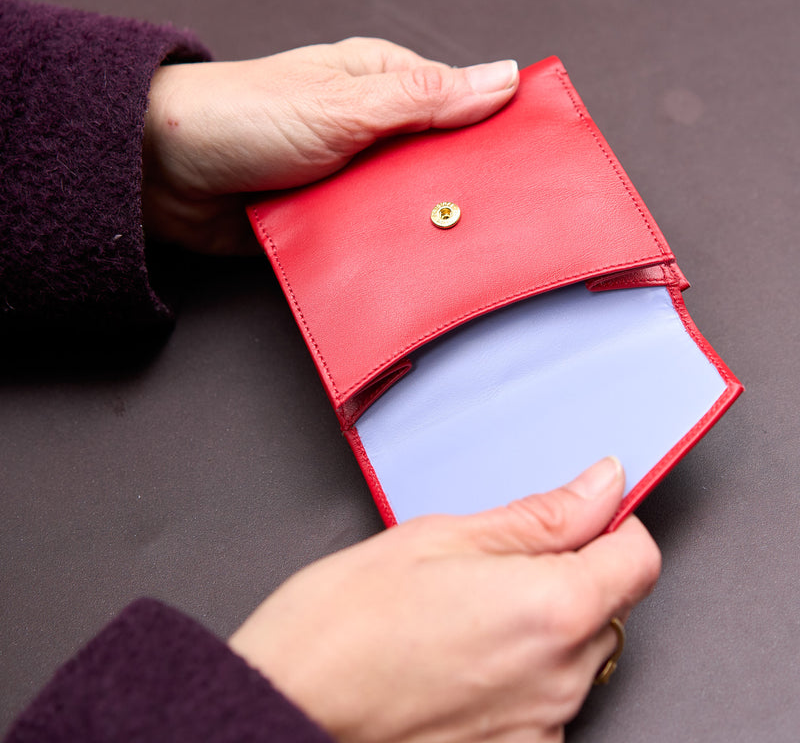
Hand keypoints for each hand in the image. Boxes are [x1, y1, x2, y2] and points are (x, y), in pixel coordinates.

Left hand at [142, 38, 518, 253]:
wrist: (165, 174)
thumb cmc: (244, 115)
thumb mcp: (344, 103)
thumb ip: (424, 98)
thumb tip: (500, 79)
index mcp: (380, 87)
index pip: (458, 105)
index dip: (493, 131)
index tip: (526, 161)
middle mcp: (368, 132)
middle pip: (435, 164)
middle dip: (455, 191)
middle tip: (489, 219)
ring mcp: (349, 179)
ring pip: (405, 208)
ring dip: (416, 226)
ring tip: (449, 249)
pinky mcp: (329, 220)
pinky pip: (370, 239)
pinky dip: (382, 251)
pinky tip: (402, 265)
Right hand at [229, 457, 660, 742]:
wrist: (287, 705)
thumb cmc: (344, 623)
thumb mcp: (441, 538)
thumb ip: (540, 516)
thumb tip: (601, 486)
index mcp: (553, 609)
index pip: (638, 557)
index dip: (611, 527)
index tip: (578, 519)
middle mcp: (560, 679)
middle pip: (607, 606)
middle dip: (567, 575)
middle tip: (492, 563)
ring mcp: (540, 727)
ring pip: (574, 654)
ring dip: (539, 626)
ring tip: (461, 613)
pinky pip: (543, 699)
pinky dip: (517, 672)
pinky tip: (456, 657)